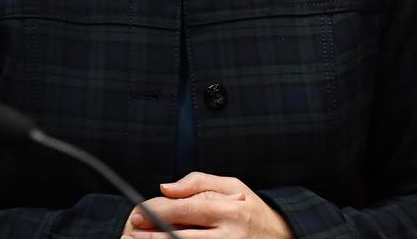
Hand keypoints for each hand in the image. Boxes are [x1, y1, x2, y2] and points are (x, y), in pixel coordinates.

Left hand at [121, 171, 293, 237]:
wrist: (283, 236)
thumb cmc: (252, 209)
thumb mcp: (232, 186)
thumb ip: (199, 182)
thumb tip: (166, 187)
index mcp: (229, 208)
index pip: (186, 208)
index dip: (158, 211)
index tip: (139, 211)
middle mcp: (229, 234)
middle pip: (182, 235)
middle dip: (153, 234)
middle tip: (133, 231)